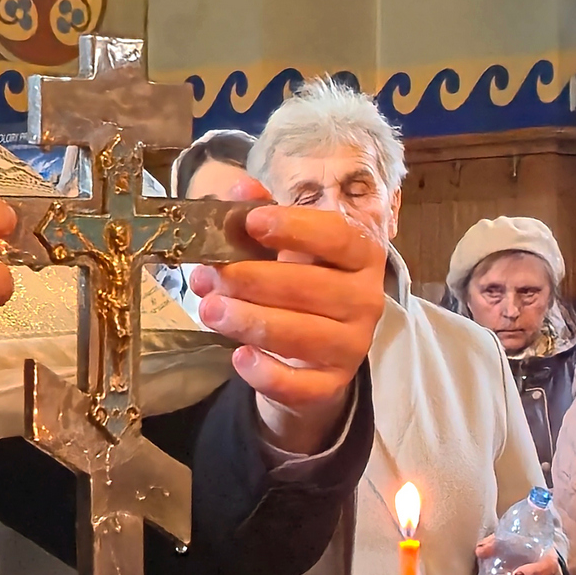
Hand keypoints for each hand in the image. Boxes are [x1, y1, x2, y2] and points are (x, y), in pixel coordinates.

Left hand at [180, 165, 386, 454]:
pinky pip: (301, 385)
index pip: (338, 236)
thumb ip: (262, 215)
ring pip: (303, 335)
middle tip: (212, 275)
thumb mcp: (283, 247)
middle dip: (255, 281)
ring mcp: (353, 345)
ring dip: (251, 321)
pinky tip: (239, 357)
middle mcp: (366, 299)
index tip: (252, 222)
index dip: (296, 227)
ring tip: (209, 310)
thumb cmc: (298, 283)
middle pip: (312, 288)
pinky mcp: (332, 385)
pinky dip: (268, 373)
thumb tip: (239, 189)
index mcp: (361, 255)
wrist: (313, 353)